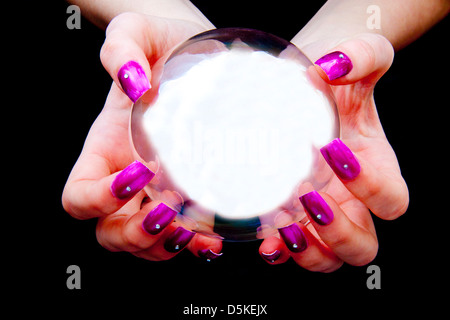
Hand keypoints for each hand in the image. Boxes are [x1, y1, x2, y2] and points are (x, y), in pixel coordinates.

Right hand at [62, 13, 221, 260]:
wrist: (196, 53)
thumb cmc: (160, 44)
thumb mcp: (137, 33)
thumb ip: (122, 48)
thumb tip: (133, 81)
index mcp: (104, 151)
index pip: (79, 197)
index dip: (99, 198)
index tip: (138, 172)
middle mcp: (125, 179)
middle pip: (109, 232)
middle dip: (134, 234)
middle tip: (166, 214)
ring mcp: (156, 192)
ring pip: (145, 245)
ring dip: (164, 247)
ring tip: (192, 231)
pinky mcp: (187, 194)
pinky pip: (182, 236)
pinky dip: (195, 246)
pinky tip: (213, 238)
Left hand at [259, 33, 408, 270]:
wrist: (302, 87)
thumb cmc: (334, 81)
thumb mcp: (356, 59)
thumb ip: (363, 55)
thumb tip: (333, 66)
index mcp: (377, 170)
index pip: (392, 201)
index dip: (371, 188)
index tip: (333, 152)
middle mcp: (352, 200)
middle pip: (364, 246)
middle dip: (339, 232)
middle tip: (309, 198)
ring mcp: (322, 213)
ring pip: (329, 259)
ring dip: (309, 252)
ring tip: (285, 226)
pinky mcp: (291, 216)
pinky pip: (292, 251)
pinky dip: (280, 253)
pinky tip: (265, 241)